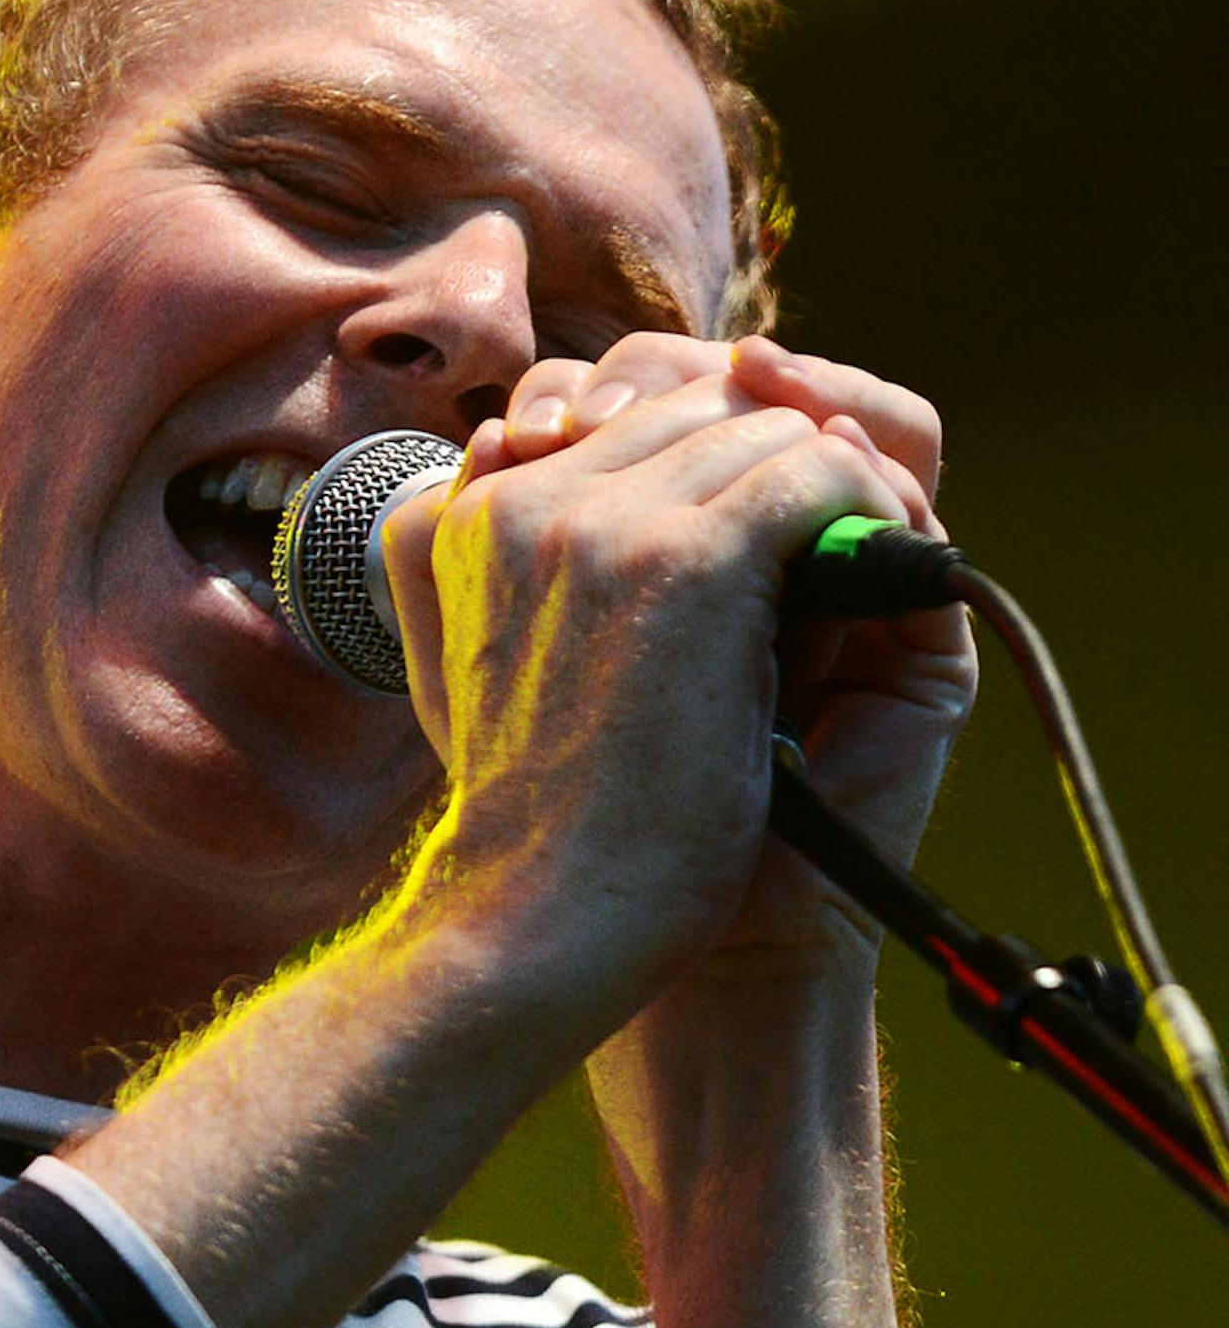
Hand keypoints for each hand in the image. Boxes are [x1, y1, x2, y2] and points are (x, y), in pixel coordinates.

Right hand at [374, 329, 975, 1105]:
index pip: (604, 410)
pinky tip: (868, 566)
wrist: (547, 927)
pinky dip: (865, 504)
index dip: (694, 458)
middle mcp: (519, 493)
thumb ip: (490, 569)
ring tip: (840, 570)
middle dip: (757, 462)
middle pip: (687, 401)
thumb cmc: (531, 827)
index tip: (747, 529)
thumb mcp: (471, 676)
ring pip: (759, 427)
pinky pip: (816, 467)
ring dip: (816, 490)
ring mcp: (602, 521)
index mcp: (459, 514)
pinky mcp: (687, 562)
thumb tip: (526, 457)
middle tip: (807, 552)